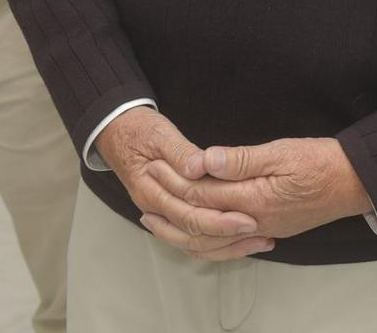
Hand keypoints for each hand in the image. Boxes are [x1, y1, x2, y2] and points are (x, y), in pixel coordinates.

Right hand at [94, 106, 272, 260]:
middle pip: (192, 234)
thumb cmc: (139, 131)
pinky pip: (189, 237)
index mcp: (151, 191)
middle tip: (259, 231)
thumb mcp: (161, 134)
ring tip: (255, 241)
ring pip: (191, 243)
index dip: (220, 221)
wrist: (117, 132)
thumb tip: (199, 167)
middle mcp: (155, 208)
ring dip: (224, 246)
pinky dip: (212, 242)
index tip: (248, 219)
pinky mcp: (168, 211)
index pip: (188, 215)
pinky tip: (234, 241)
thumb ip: (181, 153)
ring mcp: (160, 213)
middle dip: (227, 236)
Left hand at [171, 137, 373, 241]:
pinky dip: (207, 241)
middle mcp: (254, 222)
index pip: (203, 192)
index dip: (176, 178)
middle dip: (170, 202)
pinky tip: (197, 234)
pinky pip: (228, 244)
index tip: (156, 164)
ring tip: (156, 219)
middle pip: (200, 218)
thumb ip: (242, 159)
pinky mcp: (270, 231)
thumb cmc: (323, 162)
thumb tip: (205, 160)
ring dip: (180, 229)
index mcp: (255, 200)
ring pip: (211, 239)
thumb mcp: (282, 151)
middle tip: (147, 184)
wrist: (356, 183)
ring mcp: (262, 230)